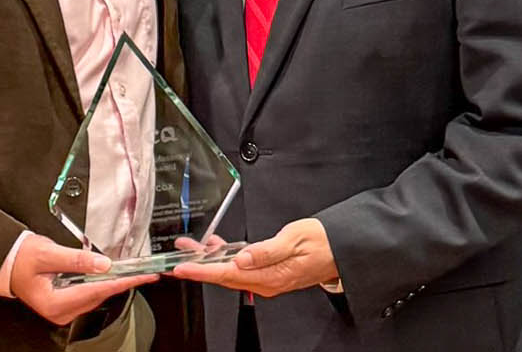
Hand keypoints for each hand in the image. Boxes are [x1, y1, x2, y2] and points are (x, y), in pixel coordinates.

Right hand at [8, 235, 157, 325]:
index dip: (121, 282)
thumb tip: (103, 264)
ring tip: (133, 273)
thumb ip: (77, 259)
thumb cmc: (21, 258)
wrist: (6, 262)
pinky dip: (102, 284)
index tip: (140, 276)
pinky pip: (88, 294)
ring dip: (114, 284)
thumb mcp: (48, 253)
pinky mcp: (64, 303)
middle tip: (144, 272)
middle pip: (99, 296)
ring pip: (96, 296)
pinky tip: (112, 276)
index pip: (97, 291)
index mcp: (55, 303)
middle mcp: (60, 311)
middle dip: (122, 283)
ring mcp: (62, 310)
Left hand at [172, 218, 337, 297]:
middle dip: (199, 264)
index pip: (227, 275)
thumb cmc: (322, 241)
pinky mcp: (270, 272)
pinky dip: (227, 257)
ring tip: (192, 246)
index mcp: (270, 276)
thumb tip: (242, 258)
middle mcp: (266, 282)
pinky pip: (242, 268)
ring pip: (231, 271)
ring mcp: (268, 279)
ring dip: (211, 259)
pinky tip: (219, 246)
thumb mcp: (293, 239)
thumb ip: (266, 250)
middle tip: (179, 253)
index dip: (202, 270)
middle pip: (224, 275)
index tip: (183, 268)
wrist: (342, 248)